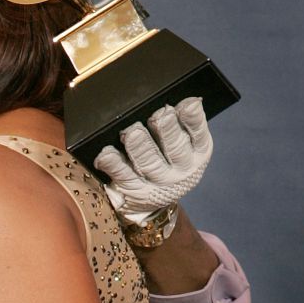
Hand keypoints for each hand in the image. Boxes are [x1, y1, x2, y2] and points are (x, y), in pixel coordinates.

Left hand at [94, 97, 212, 224]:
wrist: (152, 202)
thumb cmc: (166, 160)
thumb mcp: (182, 145)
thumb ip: (178, 124)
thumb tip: (169, 100)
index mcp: (197, 151)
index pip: (198, 133)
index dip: (193, 119)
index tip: (186, 105)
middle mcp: (181, 168)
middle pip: (174, 148)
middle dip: (166, 130)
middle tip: (158, 116)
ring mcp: (158, 181)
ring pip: (149, 162)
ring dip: (140, 146)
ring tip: (132, 132)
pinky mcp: (134, 190)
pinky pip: (123, 175)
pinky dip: (113, 163)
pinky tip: (105, 153)